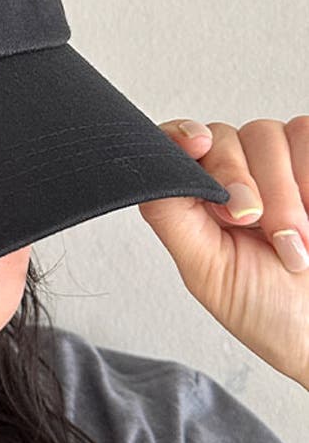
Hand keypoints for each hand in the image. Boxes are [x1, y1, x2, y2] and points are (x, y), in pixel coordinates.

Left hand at [137, 117, 308, 389]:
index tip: (197, 145)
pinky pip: (307, 132)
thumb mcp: (206, 268)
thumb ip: (172, 214)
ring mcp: (279, 164)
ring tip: (294, 243)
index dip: (181, 135)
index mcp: (199, 196)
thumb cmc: (268, 310)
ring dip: (281, 190)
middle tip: (251, 223)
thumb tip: (151, 171)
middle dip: (238, 180)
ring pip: (268, 133)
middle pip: (223, 137)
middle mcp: (237, 173)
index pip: (177, 144)